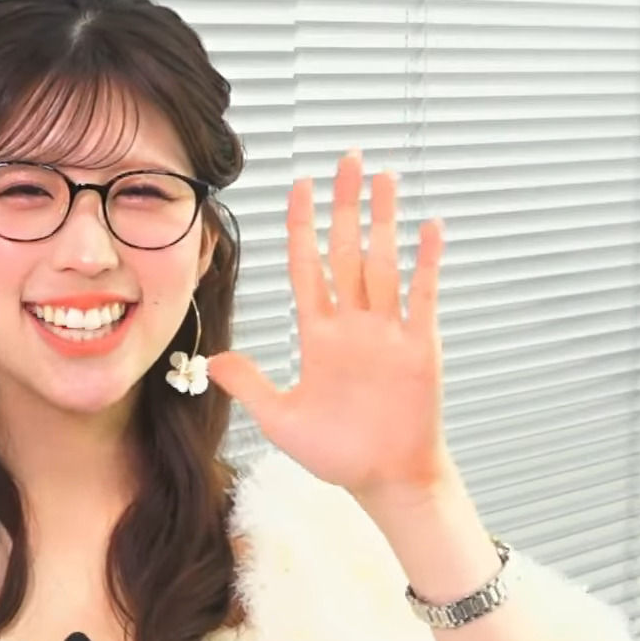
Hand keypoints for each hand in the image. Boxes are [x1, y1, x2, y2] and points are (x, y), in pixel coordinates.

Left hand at [208, 150, 454, 497]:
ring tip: (383, 177)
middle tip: (348, 158)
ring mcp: (388, 332)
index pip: (307, 268)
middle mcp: (353, 326)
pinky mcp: (420, 347)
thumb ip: (251, 385)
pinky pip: (422, 296)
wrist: (386, 481)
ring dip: (383, 221)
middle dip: (345, 206)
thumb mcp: (281, 419)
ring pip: (383, 263)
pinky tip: (428, 228)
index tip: (301, 187)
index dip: (303, 228)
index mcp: (318, 336)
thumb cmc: (339, 455)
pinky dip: (426, 263)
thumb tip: (211, 360)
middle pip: (346, 252)